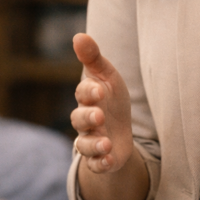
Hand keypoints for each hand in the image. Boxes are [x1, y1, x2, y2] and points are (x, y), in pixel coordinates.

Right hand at [70, 33, 134, 174]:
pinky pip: (96, 165)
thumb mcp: (107, 75)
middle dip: (89, 118)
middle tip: (100, 116)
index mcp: (88, 98)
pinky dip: (101, 164)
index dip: (89, 92)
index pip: (83, 94)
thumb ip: (93, 57)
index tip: (100, 90)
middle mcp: (86, 120)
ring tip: (106, 143)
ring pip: (84, 145)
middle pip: (80, 120)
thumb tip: (79, 35)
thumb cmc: (110, 98)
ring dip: (94, 145)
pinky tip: (110, 160)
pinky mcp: (101, 158)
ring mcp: (92, 140)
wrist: (119, 128)